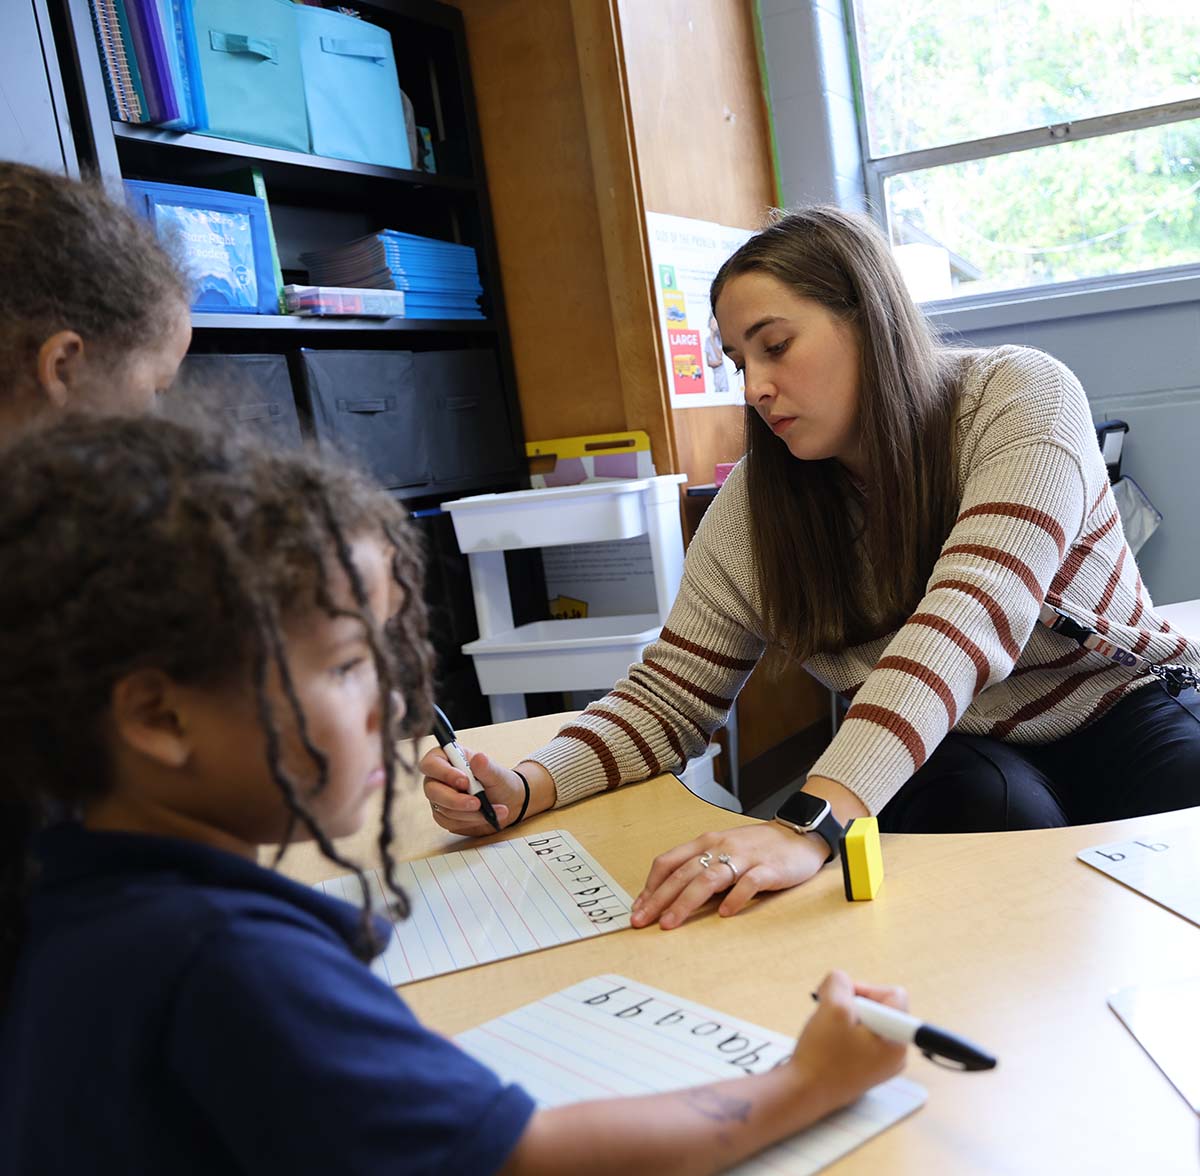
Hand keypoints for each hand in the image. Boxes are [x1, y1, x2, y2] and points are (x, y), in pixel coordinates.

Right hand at [420, 745, 524, 835]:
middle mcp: (438, 778)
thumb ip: (486, 768)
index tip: (465, 782)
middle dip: (455, 800)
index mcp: (447, 758)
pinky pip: (449, 822)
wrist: (507, 804)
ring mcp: (438, 797)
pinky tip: (486, 817)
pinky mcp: (443, 815)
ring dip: (469, 813)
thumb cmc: (499, 783)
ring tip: (492, 810)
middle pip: (432, 790)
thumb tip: (479, 758)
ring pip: (444, 809)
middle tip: (477, 803)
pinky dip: (470, 821)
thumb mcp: (497, 774)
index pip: (432, 764)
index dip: (445, 774)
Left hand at [630, 822, 828, 929]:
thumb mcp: (723, 850)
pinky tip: (725, 914)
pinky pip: (748, 884)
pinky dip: (734, 898)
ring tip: (671, 923)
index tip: (638, 908)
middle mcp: (720, 847)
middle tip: (642, 921)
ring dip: (685, 902)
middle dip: (659, 899)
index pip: (669, 862)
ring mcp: (744, 857)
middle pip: (682, 873)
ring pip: (708, 879)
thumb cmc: (757, 847)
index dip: (651, 886)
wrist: (798, 835)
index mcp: (706, 842)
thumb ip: (700, 868)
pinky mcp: (768, 869)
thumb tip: (670, 895)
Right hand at [790, 970, 908, 1114]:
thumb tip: (842, 982)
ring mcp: (881, 1063)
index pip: (893, 995)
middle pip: (880, 1006)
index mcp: (897, 1041)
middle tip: (833, 1016)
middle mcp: (896, 1054)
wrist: (804, 1091)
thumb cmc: (822, 1054)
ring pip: (867, 1020)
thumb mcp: (832, 1007)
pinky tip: (829, 1040)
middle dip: (853, 1003)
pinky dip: (843, 1031)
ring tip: (829, 1030)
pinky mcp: (867, 1068)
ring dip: (846, 1016)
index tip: (845, 1002)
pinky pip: (860, 1036)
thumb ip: (840, 982)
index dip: (866, 990)